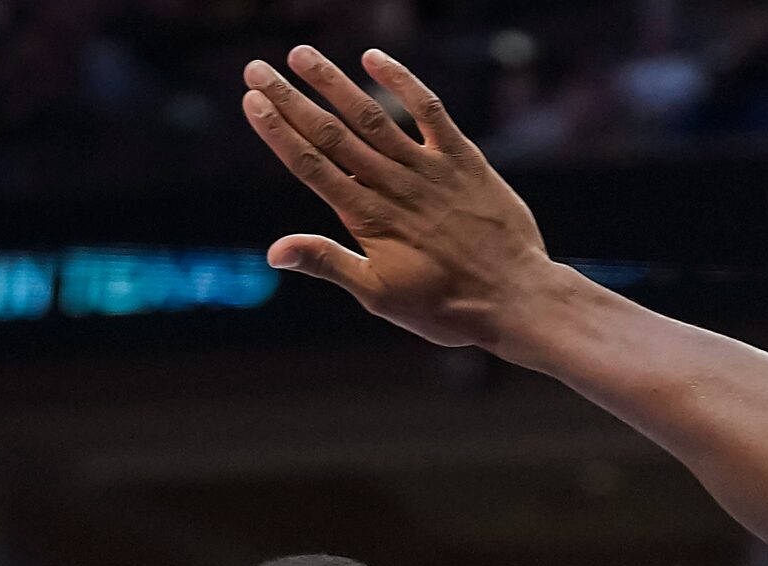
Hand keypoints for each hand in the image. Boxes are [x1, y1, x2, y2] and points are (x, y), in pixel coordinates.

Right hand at [241, 46, 563, 349]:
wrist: (516, 299)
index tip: (251, 101)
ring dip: (334, 83)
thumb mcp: (381, 296)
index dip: (279, 131)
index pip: (311, 165)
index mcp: (368, 218)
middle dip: (291, 99)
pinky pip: (429, 111)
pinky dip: (402, 82)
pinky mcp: (463, 159)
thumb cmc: (446, 307)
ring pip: (373, 115)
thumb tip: (275, 252)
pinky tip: (374, 58)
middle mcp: (393, 185)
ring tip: (301, 56)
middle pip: (332, 134)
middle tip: (256, 68)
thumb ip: (329, 264)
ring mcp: (428, 169)